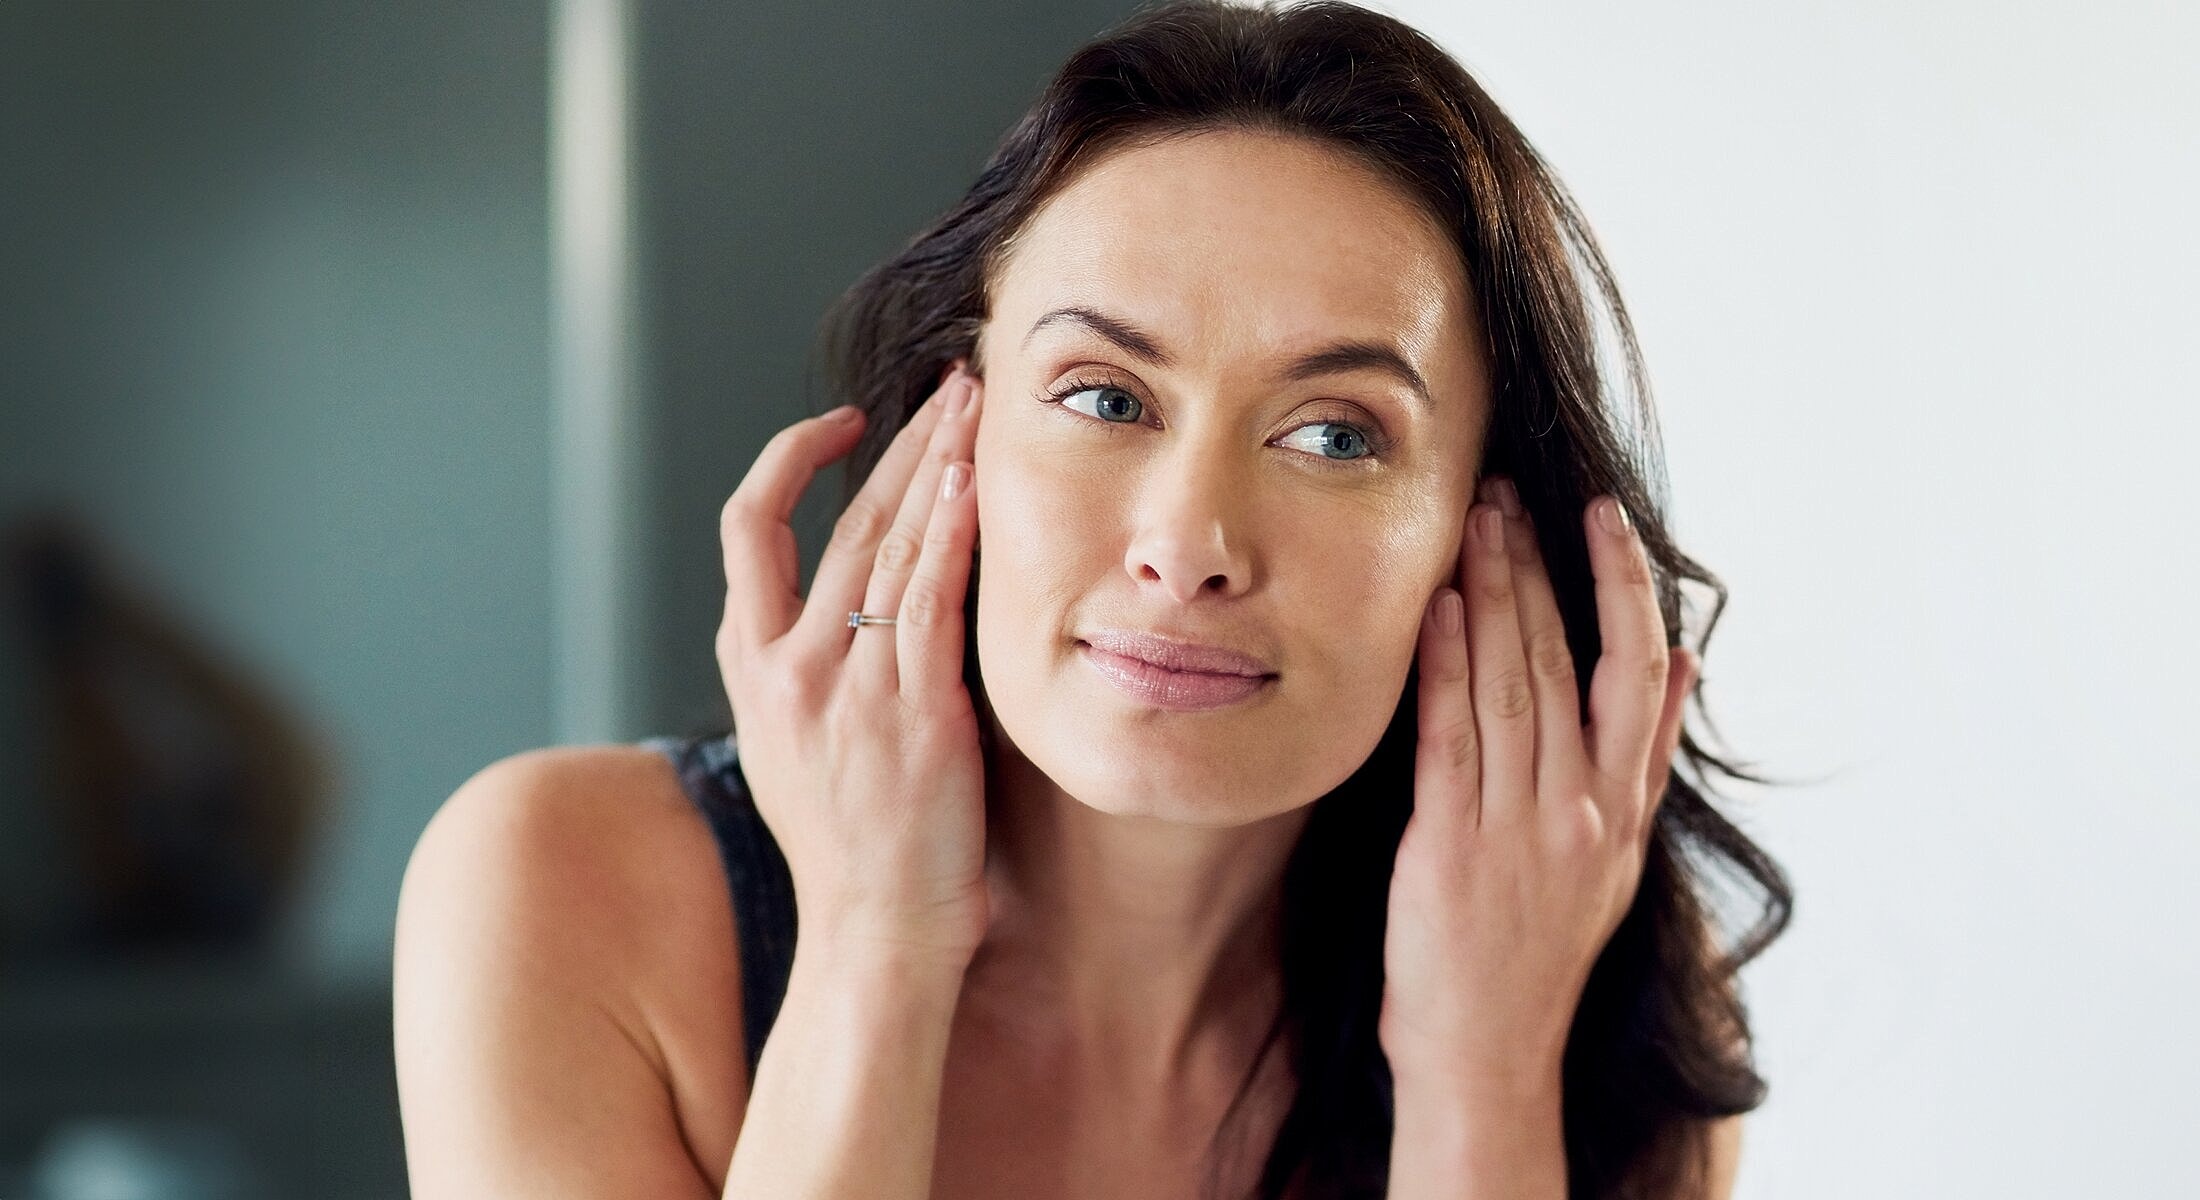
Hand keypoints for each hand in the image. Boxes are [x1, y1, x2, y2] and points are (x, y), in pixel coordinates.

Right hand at [715, 363, 988, 965]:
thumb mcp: (795, 748)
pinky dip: (951, 536)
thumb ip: (809, 672)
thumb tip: (849, 610)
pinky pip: (931, 602)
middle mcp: (790, 667)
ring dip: (938, 464)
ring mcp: (848, 690)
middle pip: (841, 520)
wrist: (873, 937)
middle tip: (951, 387)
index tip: (845, 424)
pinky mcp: (913, 715)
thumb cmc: (852, 852)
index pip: (749, 530)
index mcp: (752, 669)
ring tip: (977, 406)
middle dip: (901, 442)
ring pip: (889, 546)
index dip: (791, 461)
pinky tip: (975, 484)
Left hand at [1379, 476, 1698, 1093]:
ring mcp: (1518, 827)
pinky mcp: (1450, 846)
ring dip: (1488, 596)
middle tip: (1508, 493)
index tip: (1603, 518)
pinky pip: (1451, 738)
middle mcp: (1581, 810)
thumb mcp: (1617, 856)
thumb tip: (1688, 662)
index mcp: (1622, 807)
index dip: (1624, 586)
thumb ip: (1645, 757)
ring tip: (1473, 524)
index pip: (1640, 671)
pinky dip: (1442, 667)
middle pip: (1564, 660)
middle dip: (1535, 567)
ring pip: (1509, 683)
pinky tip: (1432, 609)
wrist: (1486, 1050)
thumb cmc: (1538, 949)